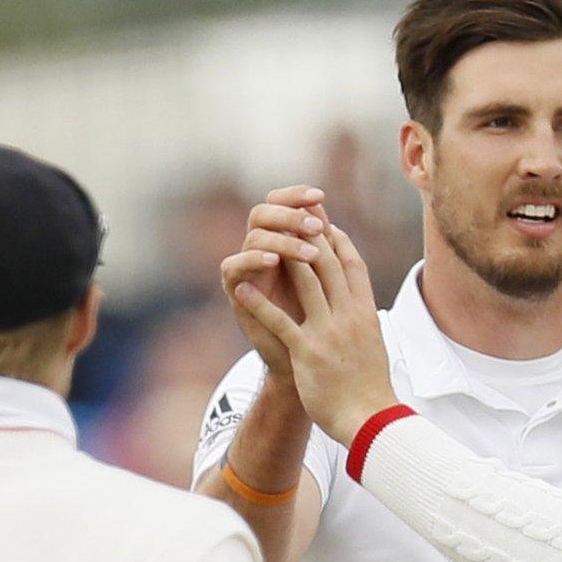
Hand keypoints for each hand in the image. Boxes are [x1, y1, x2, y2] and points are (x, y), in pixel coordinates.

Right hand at [219, 184, 330, 385]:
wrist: (310, 365)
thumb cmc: (321, 321)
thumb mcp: (329, 281)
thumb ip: (327, 249)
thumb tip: (329, 215)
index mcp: (283, 242)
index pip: (281, 204)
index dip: (296, 196)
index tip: (320, 196)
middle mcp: (261, 250)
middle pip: (263, 213)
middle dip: (290, 215)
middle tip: (315, 227)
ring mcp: (246, 270)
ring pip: (253, 237)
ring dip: (282, 239)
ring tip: (308, 252)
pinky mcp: (236, 293)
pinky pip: (232, 267)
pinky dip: (252, 259)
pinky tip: (273, 259)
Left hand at [230, 221, 395, 443]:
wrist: (372, 421)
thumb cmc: (371, 389)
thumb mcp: (374, 347)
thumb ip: (364, 324)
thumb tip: (361, 309)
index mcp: (366, 315)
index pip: (354, 267)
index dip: (338, 240)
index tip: (325, 222)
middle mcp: (350, 317)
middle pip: (330, 264)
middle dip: (311, 234)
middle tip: (294, 214)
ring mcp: (329, 333)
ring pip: (307, 283)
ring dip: (285, 257)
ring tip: (266, 238)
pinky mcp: (309, 353)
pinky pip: (280, 322)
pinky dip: (259, 303)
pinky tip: (242, 288)